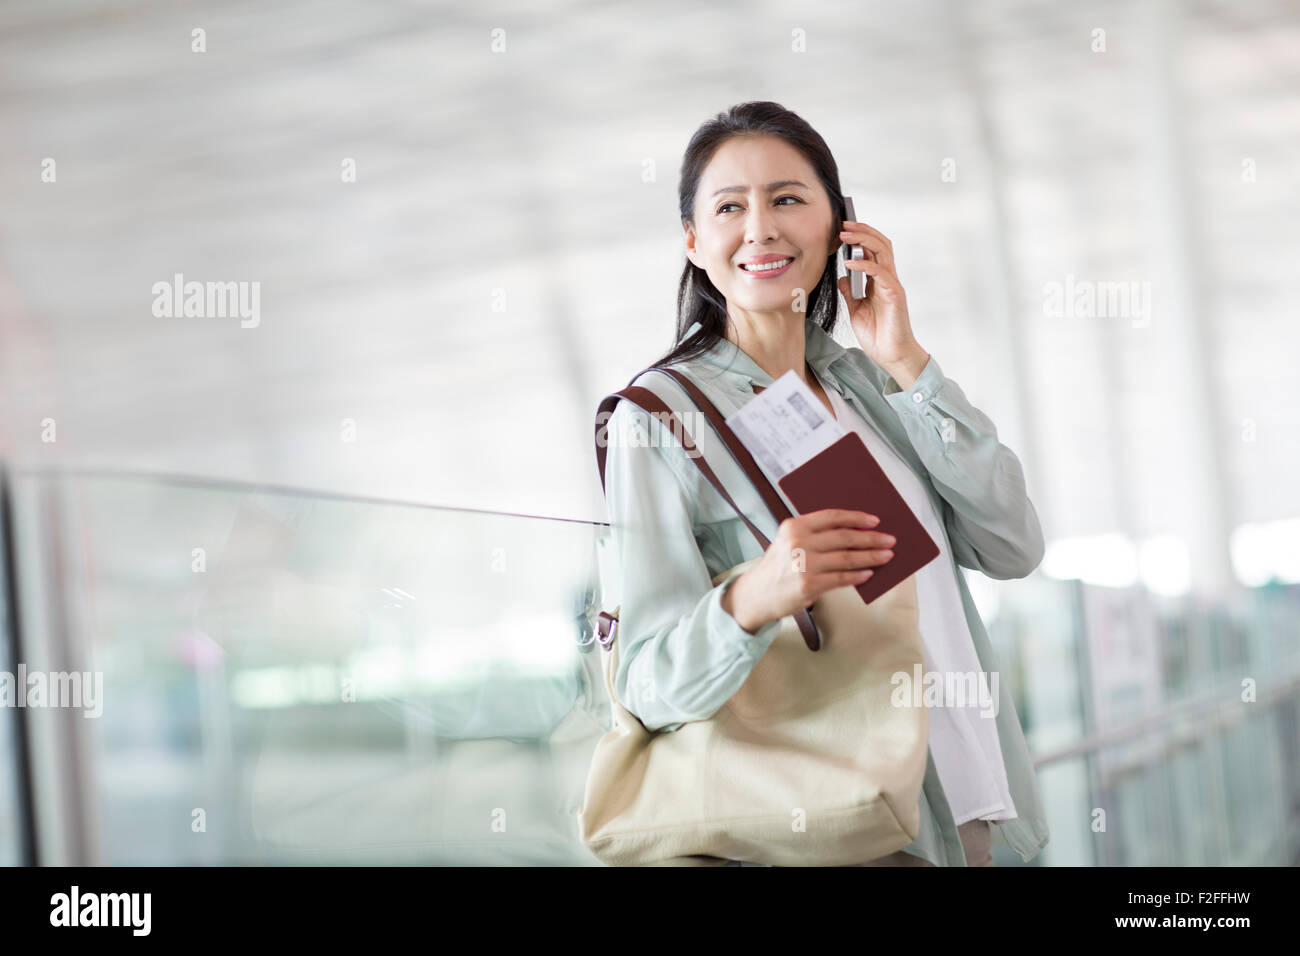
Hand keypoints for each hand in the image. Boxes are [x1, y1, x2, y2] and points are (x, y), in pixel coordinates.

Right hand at [724, 509, 896, 632]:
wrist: (756, 594)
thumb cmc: (777, 567)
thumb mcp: (788, 541)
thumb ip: (814, 534)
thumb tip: (854, 532)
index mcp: (794, 526)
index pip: (832, 517)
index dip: (856, 518)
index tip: (875, 521)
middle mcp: (798, 543)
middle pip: (844, 537)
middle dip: (871, 538)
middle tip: (889, 540)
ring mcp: (803, 564)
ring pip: (847, 558)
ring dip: (871, 557)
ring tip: (886, 556)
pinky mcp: (809, 585)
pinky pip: (841, 578)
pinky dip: (858, 576)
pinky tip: (869, 573)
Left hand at [836, 220, 927, 373]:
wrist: (890, 355)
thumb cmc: (878, 335)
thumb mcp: (856, 310)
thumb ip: (850, 293)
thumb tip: (843, 277)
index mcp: (878, 282)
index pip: (872, 251)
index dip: (860, 238)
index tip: (842, 230)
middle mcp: (887, 279)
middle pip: (880, 245)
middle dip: (862, 231)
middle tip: (843, 225)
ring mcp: (892, 285)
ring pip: (883, 252)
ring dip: (864, 240)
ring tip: (845, 235)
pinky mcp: (894, 294)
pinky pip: (880, 273)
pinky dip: (864, 265)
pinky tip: (849, 263)